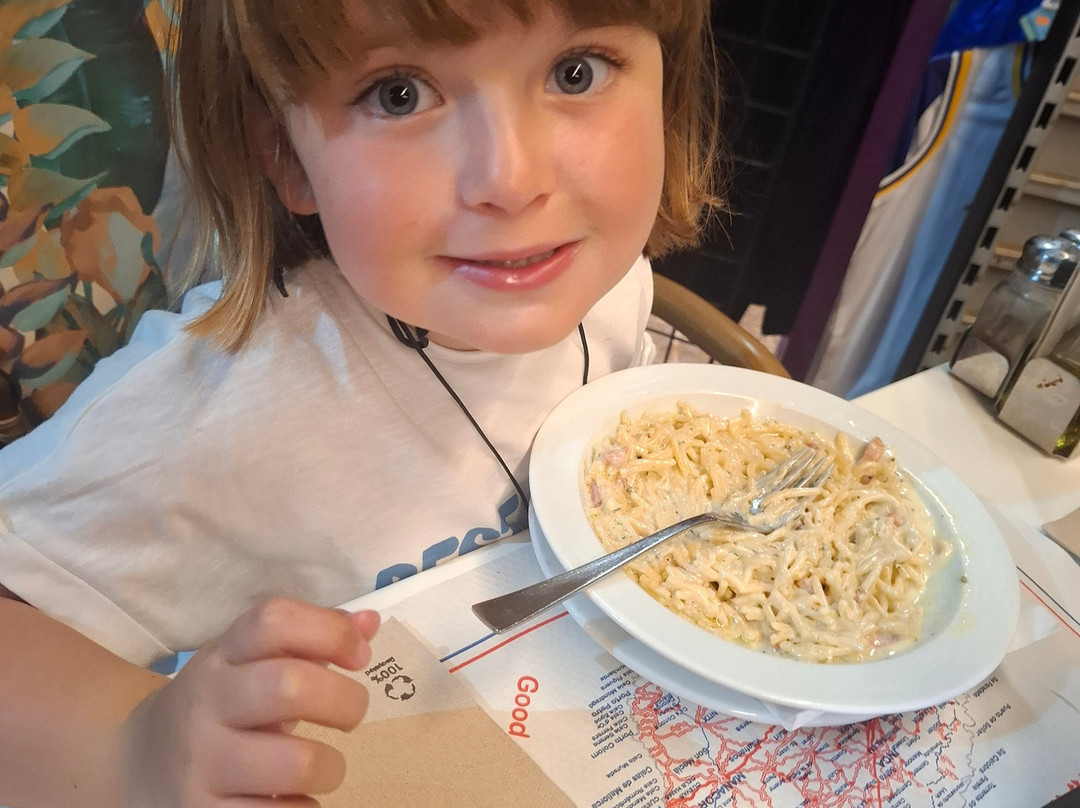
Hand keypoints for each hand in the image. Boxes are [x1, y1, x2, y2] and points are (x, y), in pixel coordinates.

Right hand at [120, 599, 379, 806]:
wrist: (136, 766)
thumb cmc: (222, 707)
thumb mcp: (252, 664)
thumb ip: (311, 641)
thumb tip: (370, 623)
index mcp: (224, 656)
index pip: (273, 620)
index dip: (330, 630)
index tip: (360, 655)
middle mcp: (208, 703)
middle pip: (290, 686)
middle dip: (344, 701)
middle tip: (351, 715)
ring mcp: (203, 763)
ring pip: (296, 763)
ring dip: (330, 767)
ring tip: (323, 767)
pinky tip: (296, 799)